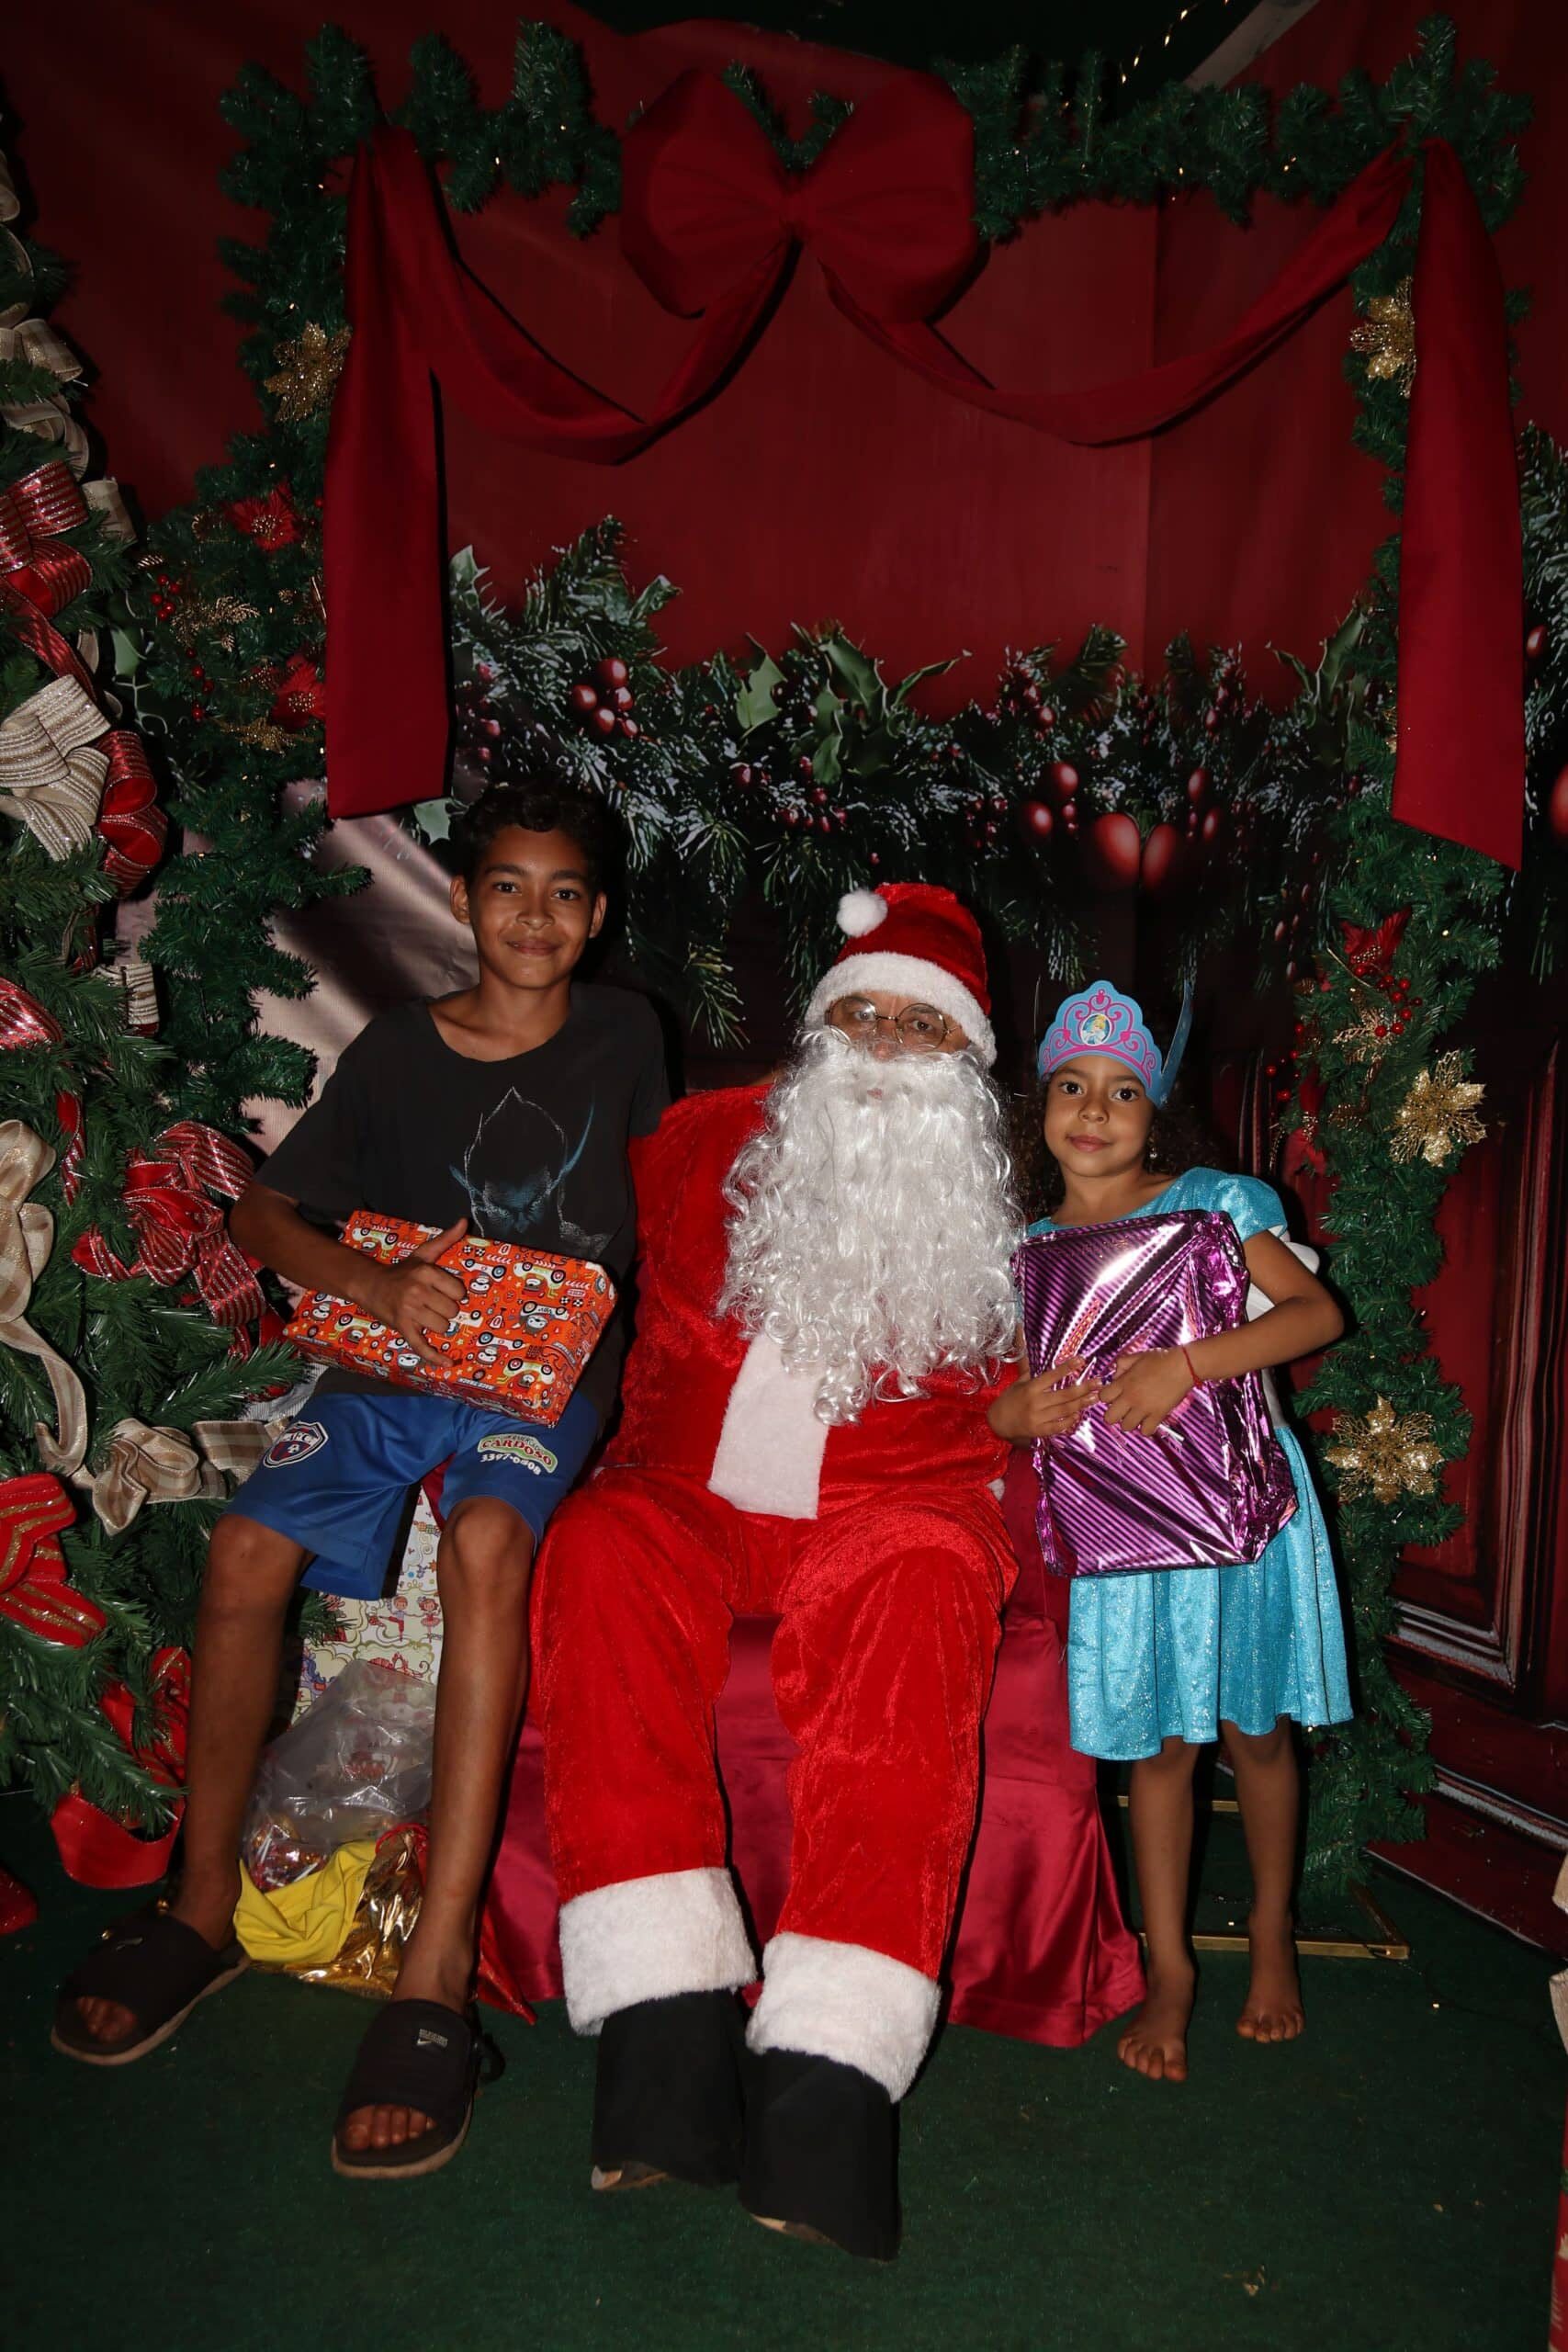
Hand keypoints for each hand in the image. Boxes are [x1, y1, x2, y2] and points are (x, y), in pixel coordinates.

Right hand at [359, 1219, 467, 1367]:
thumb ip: (445, 1239)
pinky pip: (422, 1345)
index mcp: (426, 1273)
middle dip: (445, 1310)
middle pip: (452, 1311)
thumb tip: (464, 1221)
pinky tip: (448, 1364)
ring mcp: (409, 1311)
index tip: (442, 1292)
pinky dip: (435, 1358)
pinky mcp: (402, 1327)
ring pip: (443, 1327)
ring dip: (438, 1325)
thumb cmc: (401, 1271)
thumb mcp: (423, 1254)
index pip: (459, 1292)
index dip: (453, 1294)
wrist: (370, 1285)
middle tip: (430, 1304)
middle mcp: (418, 1291)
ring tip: (425, 1315)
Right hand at [989, 1358, 1100, 1443]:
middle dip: (1083, 1388)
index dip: (1067, 1367)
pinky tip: (1079, 1414)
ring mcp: (1038, 1418)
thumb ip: (1030, 1369)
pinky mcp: (1040, 1431)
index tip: (1082, 1360)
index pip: (1052, 1376)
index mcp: (1030, 1388)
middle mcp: (1035, 1403)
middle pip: (1064, 1395)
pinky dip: (1070, 1420)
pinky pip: (1059, 1426)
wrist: (997, 1422)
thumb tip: (1033, 1348)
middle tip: (1099, 1382)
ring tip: (1095, 1397)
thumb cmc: (1009, 1399)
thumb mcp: (1018, 1382)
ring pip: (1065, 1410)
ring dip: (1082, 1404)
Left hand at [1099, 1347, 1193, 1436]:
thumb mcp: (1137, 1356)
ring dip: (1129, 1422)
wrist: (1183, 1366)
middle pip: (1109, 1418)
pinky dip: (1146, 1428)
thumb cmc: (1161, 1359)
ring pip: (1126, 1427)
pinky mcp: (1158, 1415)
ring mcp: (1144, 1408)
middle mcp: (1131, 1397)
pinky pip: (1146, 1431)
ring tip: (1137, 1415)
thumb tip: (1114, 1374)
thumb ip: (1122, 1364)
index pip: (1102, 1397)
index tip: (1114, 1395)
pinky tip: (1149, 1420)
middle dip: (1113, 1414)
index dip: (1107, 1397)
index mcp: (1124, 1383)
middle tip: (1122, 1409)